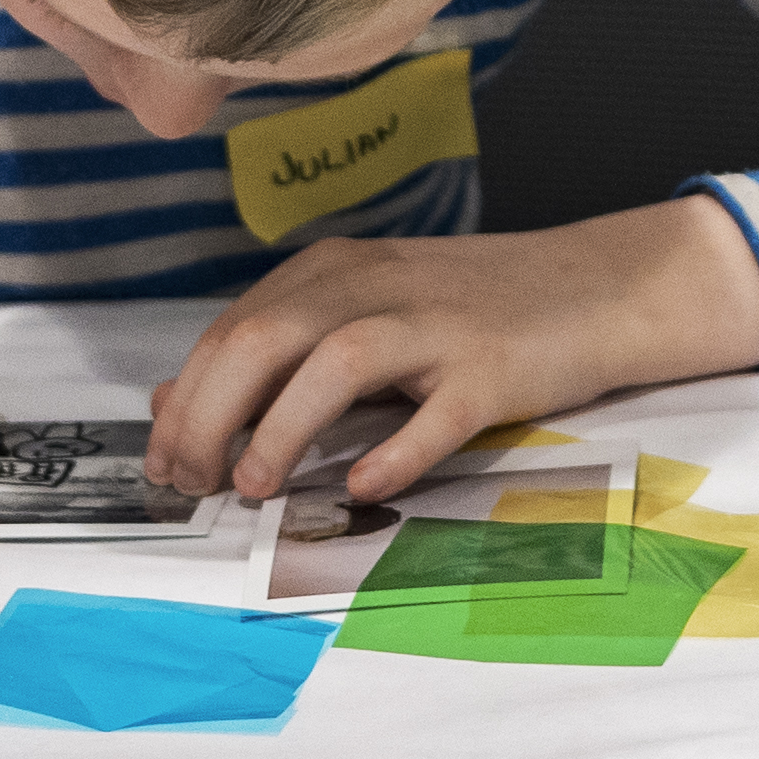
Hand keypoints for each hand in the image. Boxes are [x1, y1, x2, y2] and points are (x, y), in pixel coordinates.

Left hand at [146, 195, 758, 505]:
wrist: (593, 288)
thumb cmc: (467, 311)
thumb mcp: (361, 314)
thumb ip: (274, 351)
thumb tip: (169, 403)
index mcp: (337, 270)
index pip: (234, 328)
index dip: (185, 398)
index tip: (165, 462)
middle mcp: (379, 286)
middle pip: (267, 337)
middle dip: (211, 416)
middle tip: (193, 482)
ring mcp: (439, 326)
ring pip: (337, 362)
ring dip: (281, 428)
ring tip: (254, 487)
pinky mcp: (493, 372)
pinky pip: (436, 416)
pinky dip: (393, 454)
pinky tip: (363, 488)